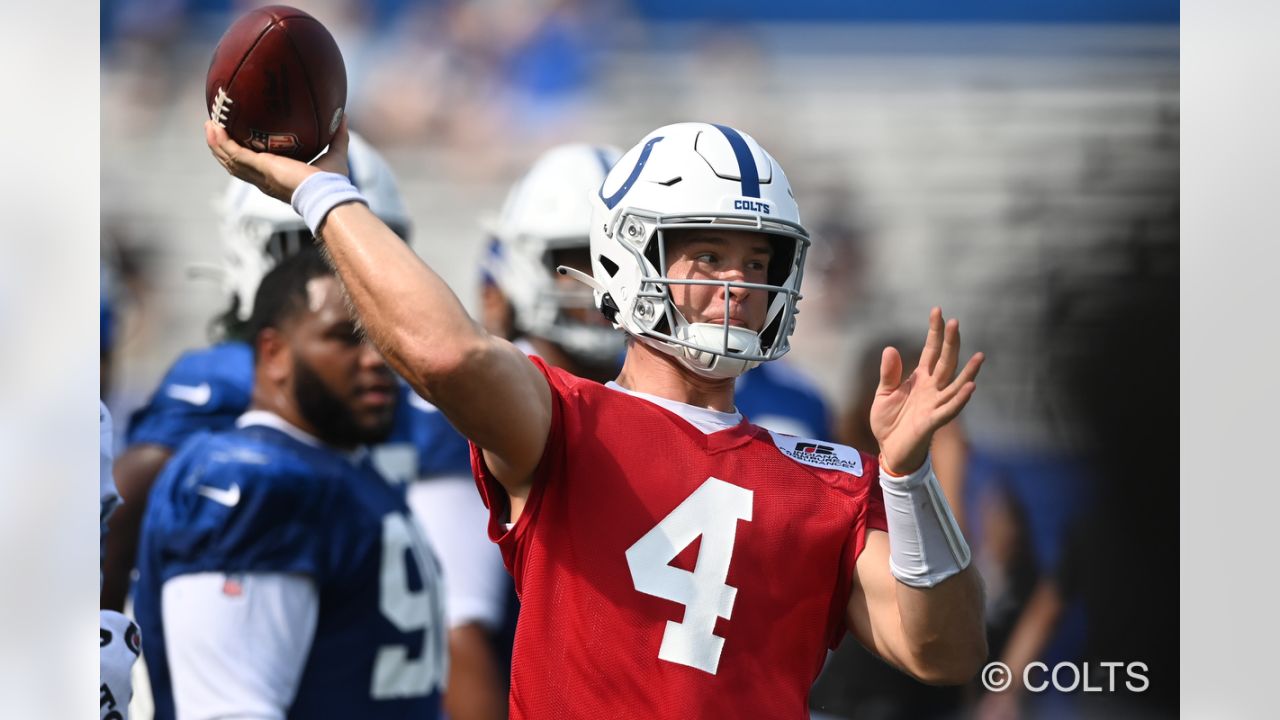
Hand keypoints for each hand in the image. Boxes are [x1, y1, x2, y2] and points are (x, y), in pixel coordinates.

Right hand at [204, 118, 351, 203]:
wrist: (327, 193)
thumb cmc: (332, 182)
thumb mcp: (335, 153)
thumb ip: (338, 135)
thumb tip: (343, 116)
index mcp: (276, 177)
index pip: (254, 167)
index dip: (243, 155)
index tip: (237, 139)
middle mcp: (263, 178)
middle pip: (235, 163)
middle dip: (222, 148)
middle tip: (215, 128)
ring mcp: (259, 175)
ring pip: (229, 159)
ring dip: (216, 143)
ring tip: (209, 125)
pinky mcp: (259, 167)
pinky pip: (233, 153)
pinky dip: (222, 141)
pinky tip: (215, 127)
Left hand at [871, 307, 982, 474]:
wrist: (890, 451)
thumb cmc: (889, 423)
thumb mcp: (883, 394)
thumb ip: (889, 373)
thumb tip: (891, 349)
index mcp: (920, 379)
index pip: (931, 351)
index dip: (934, 332)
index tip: (937, 311)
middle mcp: (932, 389)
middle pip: (945, 362)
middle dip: (950, 343)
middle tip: (955, 322)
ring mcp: (935, 404)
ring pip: (955, 384)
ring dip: (968, 371)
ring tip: (980, 355)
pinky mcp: (932, 422)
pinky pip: (949, 409)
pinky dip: (960, 398)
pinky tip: (971, 387)